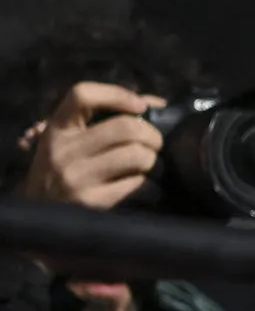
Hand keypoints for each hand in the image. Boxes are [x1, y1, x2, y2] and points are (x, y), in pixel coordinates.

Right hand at [17, 81, 165, 209]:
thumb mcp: (70, 142)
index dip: (117, 94)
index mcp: (57, 128)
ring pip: (137, 156)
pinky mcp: (93, 203)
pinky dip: (152, 187)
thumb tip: (157, 103)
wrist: (41, 216)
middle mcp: (64, 150)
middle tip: (155, 143)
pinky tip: (147, 189)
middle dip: (152, 135)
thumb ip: (104, 119)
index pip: (82, 95)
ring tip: (151, 166)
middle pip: (125, 128)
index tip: (140, 105)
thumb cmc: (63, 172)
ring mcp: (77, 178)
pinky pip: (139, 186)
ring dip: (155, 161)